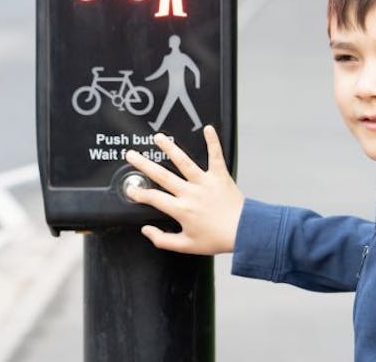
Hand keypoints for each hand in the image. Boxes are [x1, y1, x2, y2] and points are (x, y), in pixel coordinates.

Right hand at [124, 126, 243, 254]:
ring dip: (170, 148)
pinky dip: (213, 141)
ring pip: (184, 162)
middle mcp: (191, 193)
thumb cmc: (217, 239)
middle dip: (144, 165)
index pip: (154, 198)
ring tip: (158, 138)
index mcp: (181, 210)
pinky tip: (207, 128)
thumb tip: (146, 230)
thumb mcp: (187, 246)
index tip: (130, 188)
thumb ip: (163, 240)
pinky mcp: (220, 176)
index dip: (139, 193)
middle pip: (163, 176)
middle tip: (131, 155)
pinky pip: (216, 156)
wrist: (244, 231)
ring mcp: (205, 182)